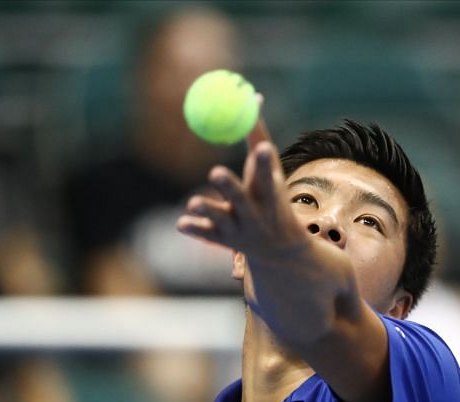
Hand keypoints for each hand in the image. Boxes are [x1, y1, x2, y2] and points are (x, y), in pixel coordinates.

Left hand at [177, 113, 307, 261]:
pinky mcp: (223, 241)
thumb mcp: (271, 170)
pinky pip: (205, 235)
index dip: (265, 165)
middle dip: (230, 188)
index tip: (263, 148)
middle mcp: (255, 215)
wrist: (278, 248)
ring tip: (193, 202)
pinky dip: (194, 228)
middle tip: (215, 171)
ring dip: (207, 209)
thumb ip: (258, 135)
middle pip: (241, 200)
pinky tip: (181, 223)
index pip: (269, 178)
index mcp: (270, 197)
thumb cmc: (270, 198)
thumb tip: (253, 95)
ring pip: (220, 220)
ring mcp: (239, 231)